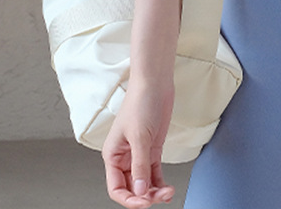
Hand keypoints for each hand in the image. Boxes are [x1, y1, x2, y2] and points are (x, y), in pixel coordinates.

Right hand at [102, 81, 175, 206]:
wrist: (155, 83)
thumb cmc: (141, 102)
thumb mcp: (139, 136)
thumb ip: (140, 165)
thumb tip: (141, 191)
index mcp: (113, 155)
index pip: (116, 188)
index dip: (129, 199)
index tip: (144, 202)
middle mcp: (124, 157)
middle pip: (132, 188)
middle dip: (145, 196)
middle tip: (160, 197)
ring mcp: (139, 154)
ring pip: (144, 183)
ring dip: (155, 192)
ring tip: (168, 192)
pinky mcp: (152, 149)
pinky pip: (154, 173)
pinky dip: (160, 183)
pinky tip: (167, 188)